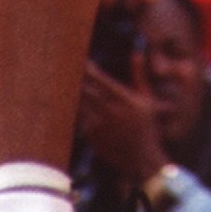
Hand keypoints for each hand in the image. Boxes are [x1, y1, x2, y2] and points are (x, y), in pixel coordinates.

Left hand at [77, 56, 164, 187]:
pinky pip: (79, 118)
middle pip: (86, 91)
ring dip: (73, 93)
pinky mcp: (91, 137)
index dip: (90, 70)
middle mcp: (111, 112)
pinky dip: (76, 109)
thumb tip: (136, 53)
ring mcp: (99, 126)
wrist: (140, 159)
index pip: (101, 80)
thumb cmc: (147, 127)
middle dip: (76, 79)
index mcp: (125, 100)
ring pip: (80, 104)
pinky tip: (70, 101)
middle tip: (66, 67)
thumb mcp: (147, 99)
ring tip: (63, 82)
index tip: (81, 59)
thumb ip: (139, 76)